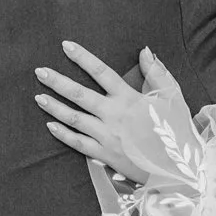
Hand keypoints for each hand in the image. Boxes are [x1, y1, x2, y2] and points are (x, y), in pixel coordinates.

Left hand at [34, 42, 184, 183]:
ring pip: (74, 118)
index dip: (83, 57)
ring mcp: (107, 136)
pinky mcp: (104, 155)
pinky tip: (50, 125)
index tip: (66, 46)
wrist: (177, 169)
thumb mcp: (172, 97)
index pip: (102, 72)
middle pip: (80, 94)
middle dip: (58, 82)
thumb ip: (156, 72)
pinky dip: (63, 134)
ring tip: (38, 96)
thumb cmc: (176, 130)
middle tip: (39, 71)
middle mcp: (114, 115)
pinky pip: (78, 143)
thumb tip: (144, 50)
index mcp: (129, 98)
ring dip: (55, 107)